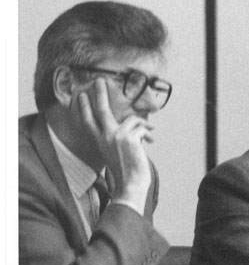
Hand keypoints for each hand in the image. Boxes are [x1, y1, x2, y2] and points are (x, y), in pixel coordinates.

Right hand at [77, 78, 152, 209]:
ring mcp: (115, 136)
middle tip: (100, 80)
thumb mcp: (118, 151)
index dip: (84, 108)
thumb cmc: (127, 170)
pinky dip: (148, 133)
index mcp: (99, 141)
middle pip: (100, 110)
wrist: (131, 183)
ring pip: (132, 119)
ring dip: (143, 124)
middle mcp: (104, 137)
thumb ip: (120, 137)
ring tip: (150, 133)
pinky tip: (150, 142)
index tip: (82, 96)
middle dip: (100, 93)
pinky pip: (143, 127)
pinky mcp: (128, 137)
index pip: (88, 121)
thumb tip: (134, 124)